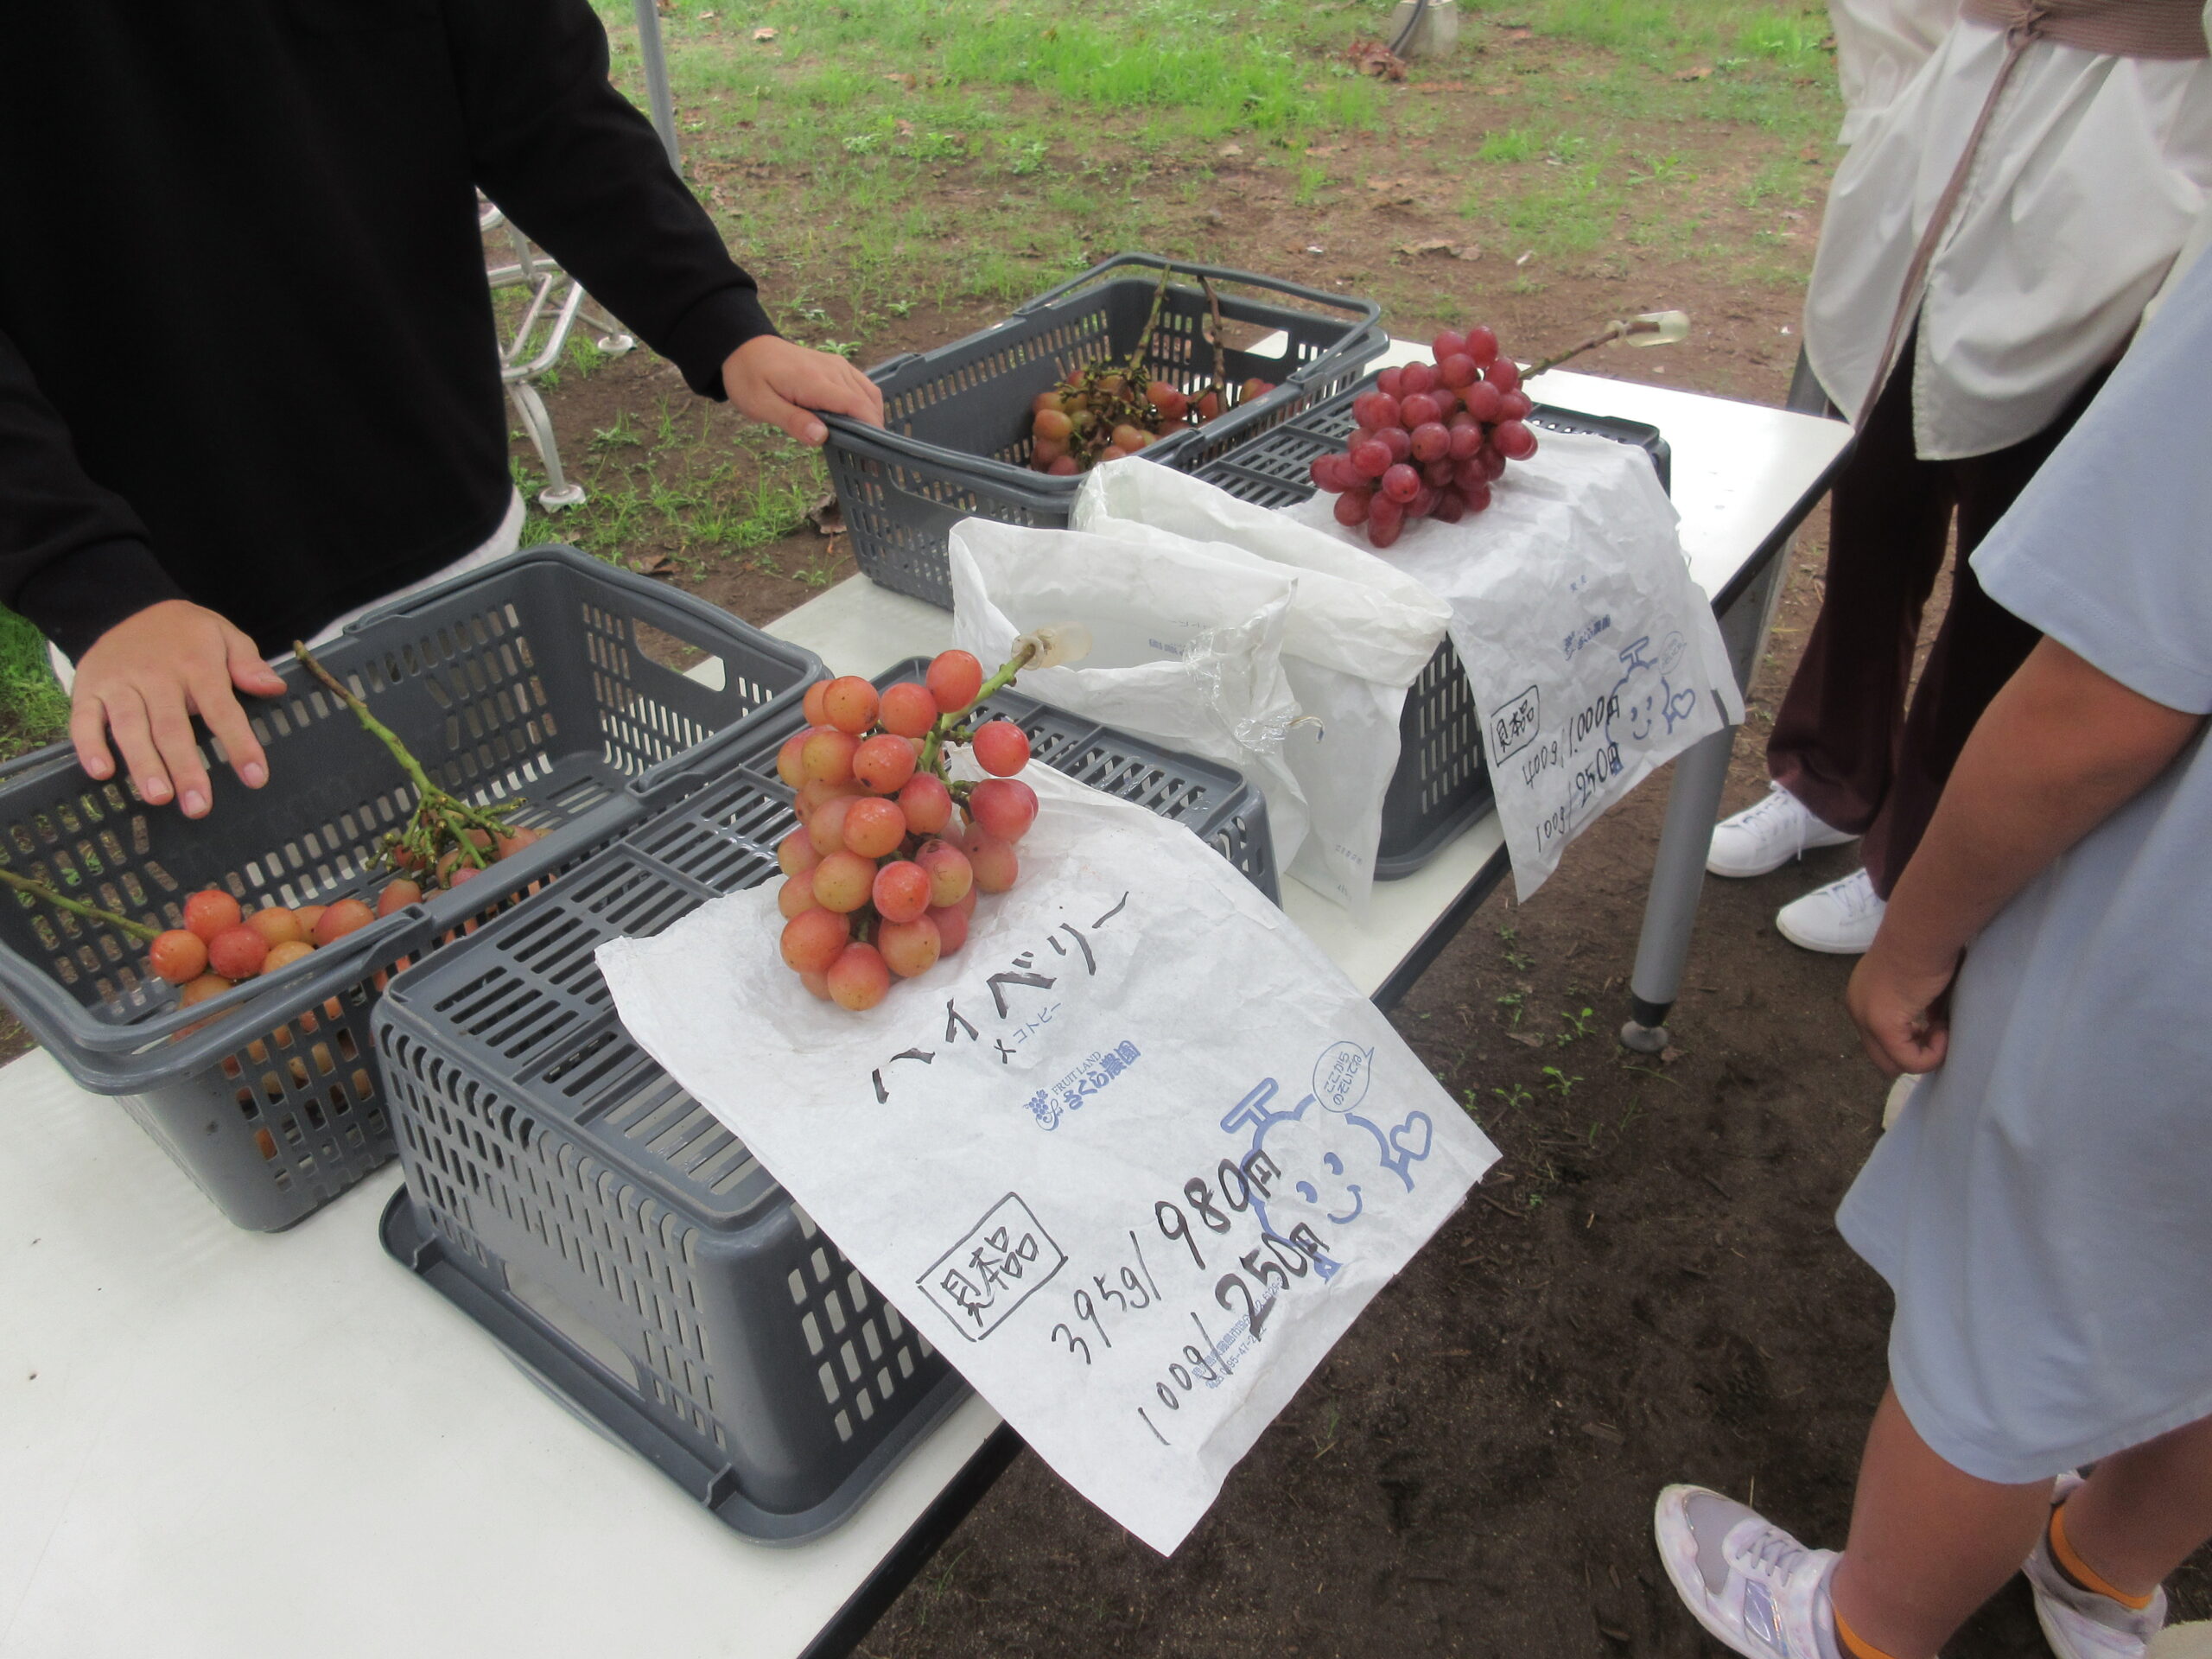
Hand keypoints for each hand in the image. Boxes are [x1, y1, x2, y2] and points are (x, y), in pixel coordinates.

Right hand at [69, 601, 284, 816]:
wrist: (129, 606)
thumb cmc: (186, 634)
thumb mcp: (223, 634)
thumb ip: (247, 663)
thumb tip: (274, 687)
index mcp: (196, 664)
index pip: (221, 708)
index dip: (239, 744)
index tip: (255, 777)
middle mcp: (155, 675)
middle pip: (172, 726)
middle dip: (185, 768)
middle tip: (198, 806)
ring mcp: (118, 683)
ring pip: (130, 727)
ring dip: (143, 764)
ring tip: (159, 797)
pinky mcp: (88, 689)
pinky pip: (83, 719)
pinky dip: (89, 745)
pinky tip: (101, 772)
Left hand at [720, 334, 882, 445]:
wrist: (746, 348)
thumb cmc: (750, 378)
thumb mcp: (761, 405)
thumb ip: (792, 421)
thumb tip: (821, 437)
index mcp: (815, 381)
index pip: (857, 406)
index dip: (871, 432)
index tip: (873, 457)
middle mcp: (833, 370)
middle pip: (868, 402)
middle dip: (874, 432)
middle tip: (867, 462)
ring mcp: (837, 365)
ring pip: (869, 394)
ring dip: (872, 419)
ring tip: (864, 445)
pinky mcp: (837, 365)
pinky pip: (862, 385)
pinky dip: (866, 405)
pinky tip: (857, 423)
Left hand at [1846, 934, 1958, 1077]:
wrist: (1924, 930)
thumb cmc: (1929, 946)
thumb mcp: (1923, 984)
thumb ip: (1923, 1008)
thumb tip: (1937, 1028)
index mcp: (1863, 996)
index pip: (1879, 1038)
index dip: (1912, 1039)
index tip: (1937, 1022)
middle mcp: (1857, 1008)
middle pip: (1882, 1056)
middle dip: (1914, 1052)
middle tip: (1941, 1030)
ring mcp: (1865, 1018)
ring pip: (1893, 1064)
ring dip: (1925, 1054)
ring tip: (1944, 1026)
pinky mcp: (1882, 1025)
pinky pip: (1909, 1062)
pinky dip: (1932, 1054)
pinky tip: (1944, 1028)